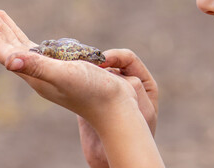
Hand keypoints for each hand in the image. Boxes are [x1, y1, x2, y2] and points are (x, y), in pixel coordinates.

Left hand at [0, 7, 137, 123]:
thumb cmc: (93, 92)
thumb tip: (8, 60)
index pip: (6, 53)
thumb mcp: (65, 76)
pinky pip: (40, 51)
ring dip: (10, 32)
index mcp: (35, 75)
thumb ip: (38, 66)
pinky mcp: (65, 70)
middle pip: (10, 49)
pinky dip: (30, 40)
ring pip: (24, 48)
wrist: (115, 108)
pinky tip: (30, 38)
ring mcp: (51, 73)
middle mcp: (39, 74)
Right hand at [77, 49, 158, 167]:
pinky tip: (70, 76)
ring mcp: (107, 91)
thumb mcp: (143, 110)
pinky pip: (85, 83)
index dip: (115, 56)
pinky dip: (77, 77)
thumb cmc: (136, 137)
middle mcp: (124, 84)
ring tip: (77, 68)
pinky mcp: (90, 99)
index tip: (102, 62)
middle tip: (86, 62)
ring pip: (96, 71)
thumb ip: (134, 88)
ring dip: (87, 68)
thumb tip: (113, 71)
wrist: (113, 160)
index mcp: (142, 83)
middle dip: (97, 60)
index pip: (128, 59)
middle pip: (110, 63)